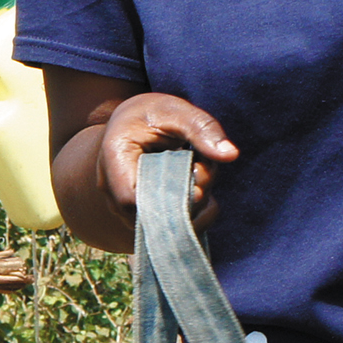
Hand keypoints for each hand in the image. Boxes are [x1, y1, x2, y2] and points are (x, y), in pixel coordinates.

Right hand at [42, 68, 237, 252]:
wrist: (131, 126)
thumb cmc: (151, 115)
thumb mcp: (175, 111)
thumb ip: (201, 129)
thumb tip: (231, 154)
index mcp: (115, 159)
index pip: (133, 199)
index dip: (171, 197)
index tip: (198, 171)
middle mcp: (111, 191)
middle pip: (152, 217)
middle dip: (191, 198)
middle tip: (203, 165)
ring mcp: (125, 210)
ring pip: (165, 227)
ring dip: (195, 205)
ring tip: (199, 170)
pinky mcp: (143, 220)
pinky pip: (172, 231)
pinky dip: (195, 214)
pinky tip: (199, 188)